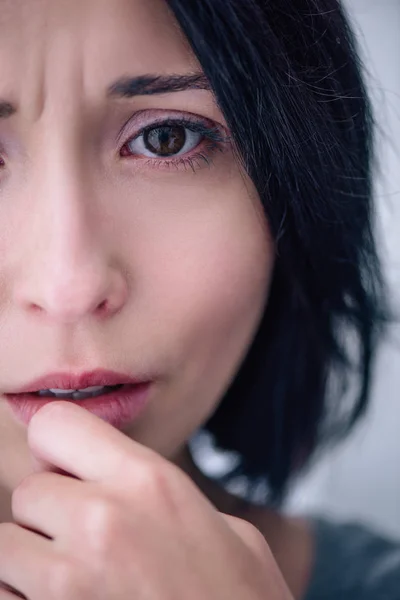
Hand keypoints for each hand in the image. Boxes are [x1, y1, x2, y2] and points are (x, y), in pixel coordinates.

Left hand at [0, 401, 292, 598]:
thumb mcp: (225, 529)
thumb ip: (167, 497)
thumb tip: (126, 485)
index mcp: (148, 481)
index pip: (55, 424)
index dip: (57, 446)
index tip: (68, 469)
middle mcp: (102, 518)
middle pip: (28, 490)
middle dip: (48, 514)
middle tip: (83, 540)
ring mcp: (68, 579)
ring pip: (7, 545)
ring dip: (30, 561)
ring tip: (75, 579)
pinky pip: (5, 596)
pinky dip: (24, 599)